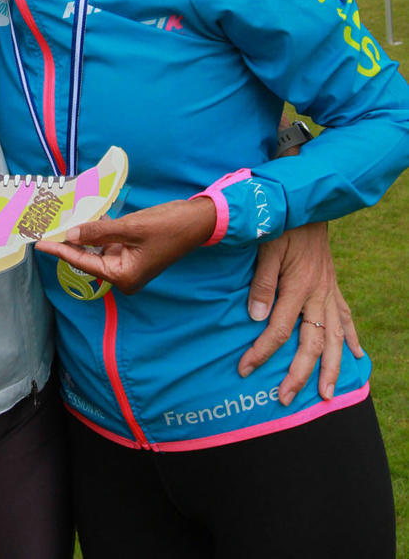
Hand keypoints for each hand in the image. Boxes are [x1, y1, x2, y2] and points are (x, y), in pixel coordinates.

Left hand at [35, 198, 216, 295]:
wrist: (197, 221)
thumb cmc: (168, 226)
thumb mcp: (131, 227)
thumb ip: (99, 232)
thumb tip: (71, 235)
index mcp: (124, 276)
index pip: (84, 262)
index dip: (60, 251)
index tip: (40, 244)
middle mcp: (124, 275)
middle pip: (88, 258)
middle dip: (68, 243)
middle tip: (45, 230)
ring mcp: (128, 264)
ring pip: (96, 249)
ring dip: (81, 236)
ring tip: (58, 223)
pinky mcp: (132, 252)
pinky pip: (107, 243)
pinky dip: (96, 232)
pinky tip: (83, 219)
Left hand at [238, 221, 362, 404]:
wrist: (306, 204)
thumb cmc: (281, 225)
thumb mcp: (265, 248)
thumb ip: (262, 284)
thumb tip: (256, 319)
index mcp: (299, 287)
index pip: (277, 330)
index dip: (261, 352)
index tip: (245, 369)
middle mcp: (318, 295)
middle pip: (311, 344)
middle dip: (298, 374)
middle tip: (285, 399)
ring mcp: (329, 293)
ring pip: (334, 340)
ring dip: (331, 369)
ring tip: (327, 395)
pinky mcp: (334, 288)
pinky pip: (346, 318)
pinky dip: (352, 339)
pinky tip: (356, 357)